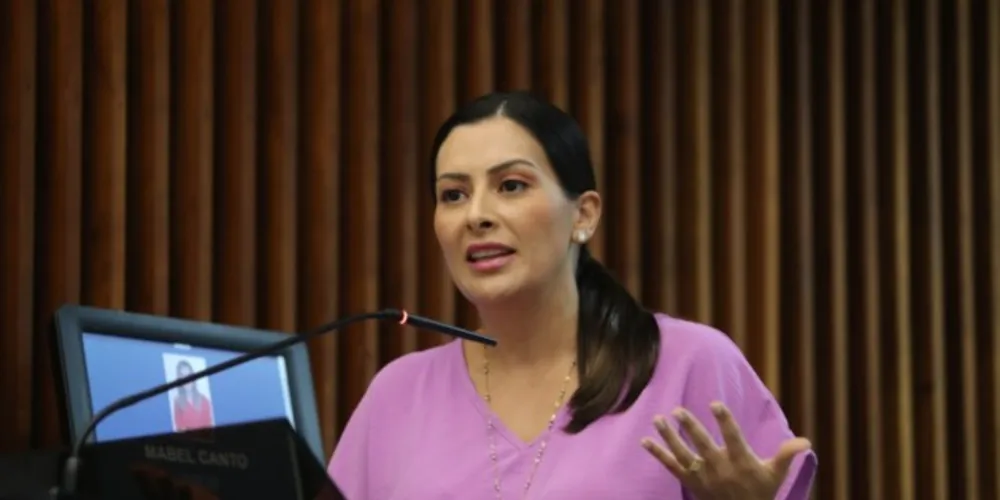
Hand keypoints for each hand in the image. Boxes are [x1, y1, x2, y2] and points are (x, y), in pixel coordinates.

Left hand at [641, 402, 810, 499]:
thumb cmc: (760, 492)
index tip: (715, 403)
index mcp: (741, 462)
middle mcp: (720, 469)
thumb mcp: (775, 474)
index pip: (732, 437)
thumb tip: (806, 442)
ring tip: (657, 420)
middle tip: (678, 410)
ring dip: (669, 437)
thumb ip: (786, 455)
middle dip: (690, 428)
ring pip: (683, 454)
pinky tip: (645, 441)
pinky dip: (658, 454)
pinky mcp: (690, 482)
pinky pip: (671, 467)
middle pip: (703, 445)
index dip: (724, 420)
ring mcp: (703, 476)